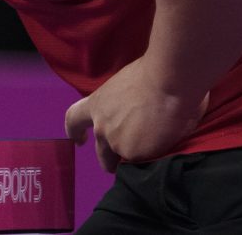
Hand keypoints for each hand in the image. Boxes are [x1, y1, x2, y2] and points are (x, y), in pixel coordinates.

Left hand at [64, 58, 208, 171]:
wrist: (167, 82)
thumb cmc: (149, 76)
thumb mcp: (122, 88)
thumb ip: (119, 105)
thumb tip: (130, 112)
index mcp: (96, 105)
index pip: (74, 120)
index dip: (74, 131)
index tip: (79, 141)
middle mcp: (102, 127)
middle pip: (101, 153)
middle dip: (110, 160)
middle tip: (123, 161)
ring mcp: (116, 143)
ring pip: (122, 161)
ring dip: (132, 160)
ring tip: (151, 153)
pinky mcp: (134, 155)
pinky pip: (142, 164)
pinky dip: (151, 161)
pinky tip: (163, 152)